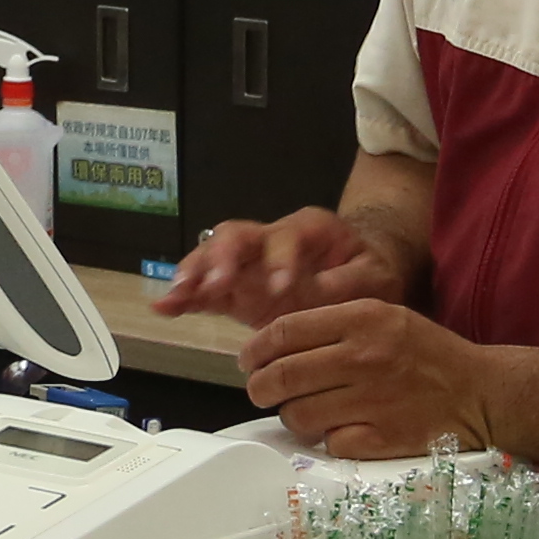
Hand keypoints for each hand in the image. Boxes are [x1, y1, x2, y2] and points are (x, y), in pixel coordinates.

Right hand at [163, 205, 397, 324]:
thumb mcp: (376, 276)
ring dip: (195, 272)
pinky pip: (204, 287)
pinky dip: (184, 295)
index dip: (281, 260)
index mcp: (308, 230)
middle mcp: (271, 239)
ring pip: (213, 255)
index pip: (287, 237)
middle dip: (223, 258)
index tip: (281, 288)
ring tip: (177, 294)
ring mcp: (249, 263)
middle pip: (238, 236)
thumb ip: (349, 283)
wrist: (362, 272)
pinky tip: (162, 308)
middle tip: (216, 286)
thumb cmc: (371, 270)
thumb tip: (317, 294)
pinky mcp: (236, 288)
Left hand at [242, 298, 503, 458]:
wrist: (485, 394)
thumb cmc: (430, 355)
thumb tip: (274, 344)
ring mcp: (373, 401)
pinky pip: (329, 443)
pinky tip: (341, 430)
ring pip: (298, 414)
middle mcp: (365, 357)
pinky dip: (328, 440)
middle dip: (260, 387)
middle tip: (261, 391)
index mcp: (363, 320)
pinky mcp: (382, 441)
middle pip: (282, 376)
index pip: (285, 332)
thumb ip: (335, 325)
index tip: (247, 361)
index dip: (255, 350)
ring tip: (304, 412)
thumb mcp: (387, 318)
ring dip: (292, 416)